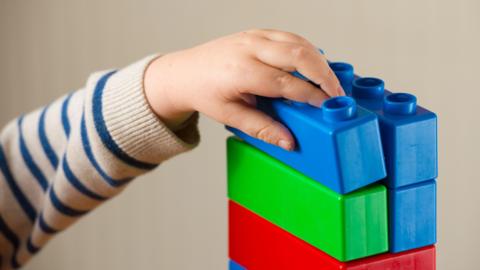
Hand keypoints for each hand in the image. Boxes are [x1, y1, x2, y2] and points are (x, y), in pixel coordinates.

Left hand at [144, 29, 343, 149]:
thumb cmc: (205, 93)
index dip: (312, 95)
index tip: (328, 107)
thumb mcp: (230, 116)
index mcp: (242, 71)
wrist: (184, 72)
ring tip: (331, 82)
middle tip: (338, 94)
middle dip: (324, 75)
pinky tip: (314, 66)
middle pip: (299, 55)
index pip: (287, 83)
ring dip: (319, 61)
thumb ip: (262, 128)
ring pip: (298, 42)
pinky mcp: (258, 32)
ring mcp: (254, 36)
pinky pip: (290, 37)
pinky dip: (307, 50)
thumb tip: (289, 142)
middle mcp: (249, 48)